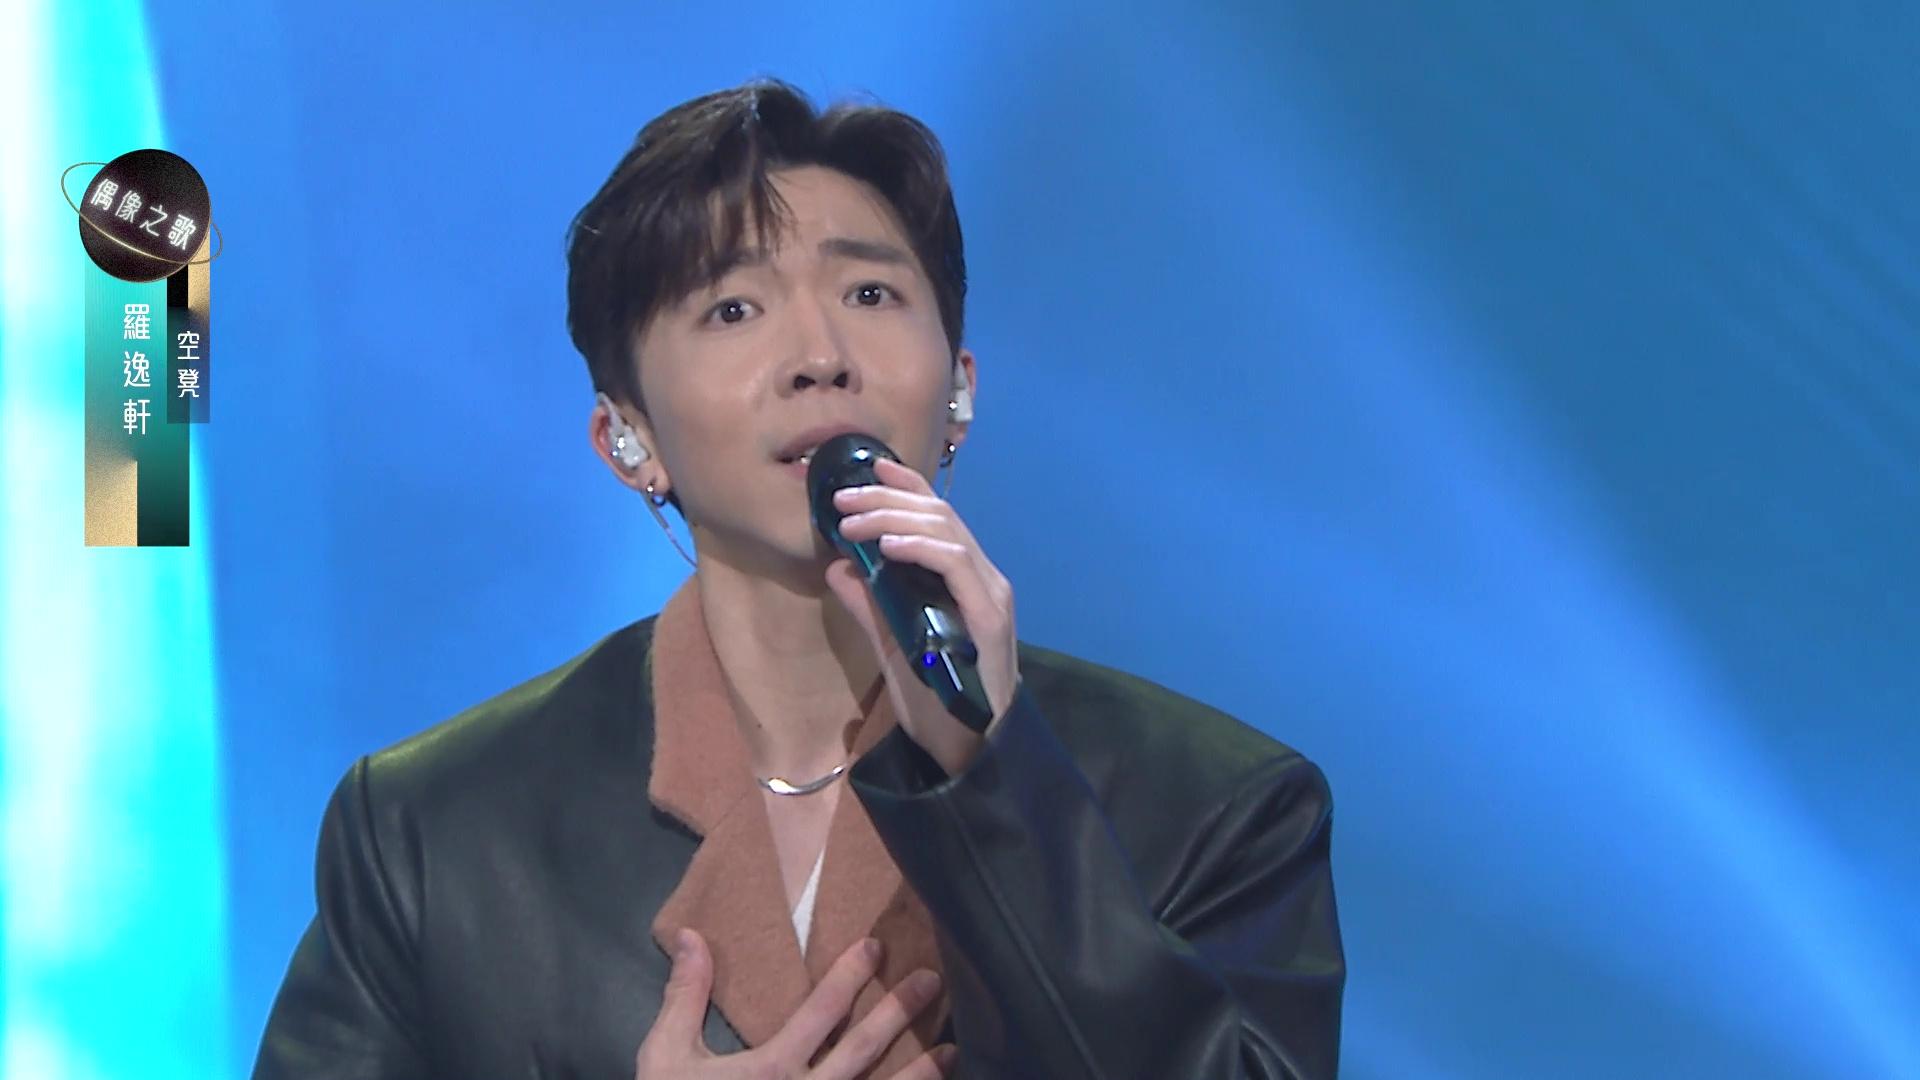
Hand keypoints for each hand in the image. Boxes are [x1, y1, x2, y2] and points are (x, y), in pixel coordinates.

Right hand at [634, 928, 955, 1079]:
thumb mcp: (666, 1059)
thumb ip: (685, 997)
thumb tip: (692, 934)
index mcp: (770, 1068)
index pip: (820, 1011)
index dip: (849, 975)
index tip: (875, 947)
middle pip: (863, 1050)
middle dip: (899, 1012)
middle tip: (933, 980)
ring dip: (920, 1075)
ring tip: (953, 1049)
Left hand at [824, 456, 1019, 776]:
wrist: (967, 748)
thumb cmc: (935, 700)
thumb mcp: (891, 643)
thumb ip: (869, 604)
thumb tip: (838, 566)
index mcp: (963, 580)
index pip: (937, 517)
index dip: (904, 487)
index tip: (866, 468)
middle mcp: (983, 578)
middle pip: (938, 515)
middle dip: (886, 499)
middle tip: (842, 499)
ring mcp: (990, 595)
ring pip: (947, 531)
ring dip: (894, 518)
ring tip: (854, 520)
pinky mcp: (990, 616)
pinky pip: (956, 565)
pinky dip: (921, 548)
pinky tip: (888, 546)